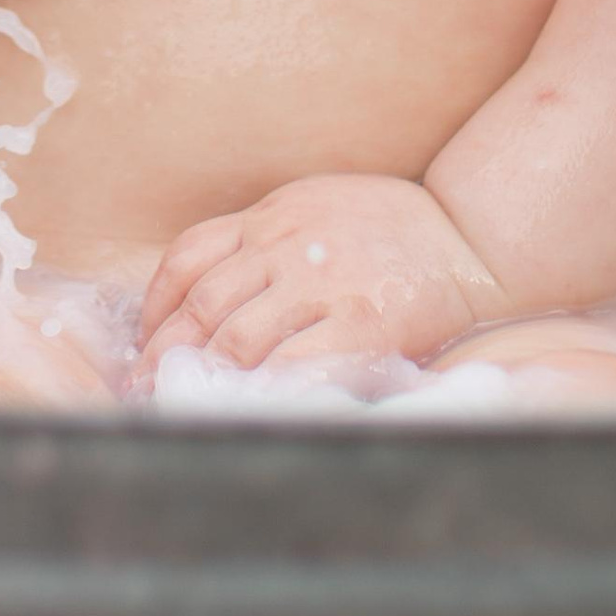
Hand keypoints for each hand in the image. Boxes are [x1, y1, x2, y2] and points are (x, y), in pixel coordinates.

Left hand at [137, 174, 501, 377]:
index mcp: (274, 216)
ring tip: (187, 406)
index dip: (155, 305)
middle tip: (148, 390)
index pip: (188, 257)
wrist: (470, 237)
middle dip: (164, 353)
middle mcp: (290, 244)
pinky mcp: (362, 324)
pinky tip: (243, 408)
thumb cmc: (391, 230)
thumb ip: (265, 240)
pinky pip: (294, 365)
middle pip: (202, 304)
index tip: (145, 341)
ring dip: (202, 378)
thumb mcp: (316, 208)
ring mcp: (325, 284)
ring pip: (236, 337)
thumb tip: (206, 298)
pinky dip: (260, 390)